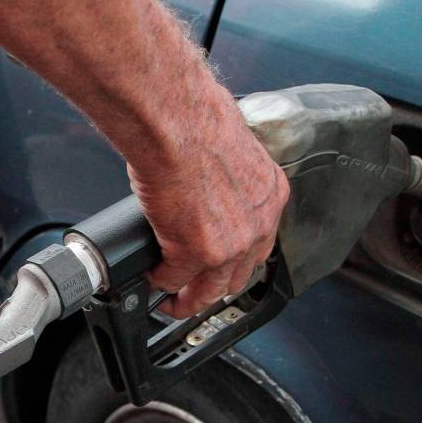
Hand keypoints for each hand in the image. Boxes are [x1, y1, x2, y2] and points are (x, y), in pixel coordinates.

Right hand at [128, 85, 289, 319]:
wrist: (176, 122)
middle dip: (215, 287)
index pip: (259, 243)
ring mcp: (229, 244)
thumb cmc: (195, 121)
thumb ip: (225, 176)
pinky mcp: (195, 252)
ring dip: (190, 298)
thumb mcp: (229, 150)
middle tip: (196, 292)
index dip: (236, 259)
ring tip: (174, 301)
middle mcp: (257, 224)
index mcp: (269, 194)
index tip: (220, 264)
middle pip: (239, 275)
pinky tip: (153, 276)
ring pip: (210, 289)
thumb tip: (205, 179)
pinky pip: (174, 279)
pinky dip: (162, 281)